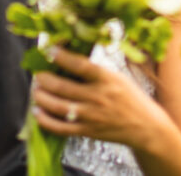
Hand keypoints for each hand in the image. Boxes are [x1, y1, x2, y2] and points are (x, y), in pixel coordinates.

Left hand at [32, 47, 171, 153]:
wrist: (145, 127)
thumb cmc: (129, 98)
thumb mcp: (116, 77)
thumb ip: (94, 70)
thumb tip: (68, 57)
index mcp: (106, 79)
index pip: (81, 65)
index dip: (62, 57)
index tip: (48, 50)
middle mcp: (98, 97)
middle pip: (63, 87)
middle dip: (44, 79)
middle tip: (37, 74)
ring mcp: (91, 116)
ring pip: (58, 107)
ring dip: (42, 98)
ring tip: (36, 91)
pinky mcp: (87, 131)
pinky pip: (61, 128)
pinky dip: (46, 121)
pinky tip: (38, 113)